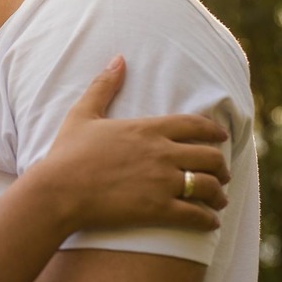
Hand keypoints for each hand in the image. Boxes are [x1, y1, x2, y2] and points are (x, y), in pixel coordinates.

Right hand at [40, 55, 230, 233]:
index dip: (214, 131)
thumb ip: (103, 86)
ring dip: (218, 194)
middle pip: (210, 157)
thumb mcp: (82, 114)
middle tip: (221, 174)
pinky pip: (196, 216)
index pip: (195, 125)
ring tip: (218, 200)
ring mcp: (162, 182)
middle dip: (221, 166)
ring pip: (208, 186)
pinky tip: (210, 222)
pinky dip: (208, 220)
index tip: (222, 138)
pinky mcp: (158, 209)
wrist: (58, 191)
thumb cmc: (67, 153)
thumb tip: (118, 59)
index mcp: (147, 129)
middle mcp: (161, 153)